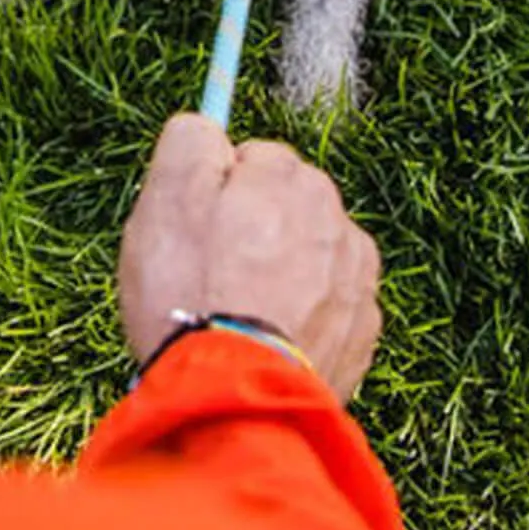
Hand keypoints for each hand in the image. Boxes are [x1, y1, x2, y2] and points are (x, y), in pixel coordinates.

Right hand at [118, 114, 382, 400]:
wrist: (233, 399)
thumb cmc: (192, 294)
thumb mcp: (165, 197)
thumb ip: (190, 142)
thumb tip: (208, 130)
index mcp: (292, 179)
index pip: (253, 158)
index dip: (216, 190)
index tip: (195, 227)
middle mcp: (339, 221)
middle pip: (287, 205)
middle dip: (254, 228)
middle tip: (210, 272)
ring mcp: (358, 283)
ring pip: (309, 255)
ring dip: (281, 272)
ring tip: (237, 313)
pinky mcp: (363, 337)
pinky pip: (325, 307)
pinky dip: (300, 317)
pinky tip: (266, 340)